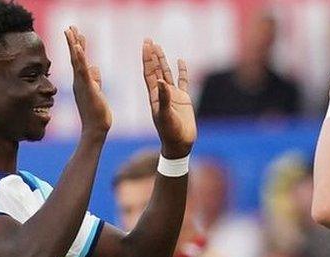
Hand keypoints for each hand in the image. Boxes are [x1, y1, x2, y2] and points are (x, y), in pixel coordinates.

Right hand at [65, 26, 111, 133]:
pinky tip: (78, 47)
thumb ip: (95, 79)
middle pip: (74, 57)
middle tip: (70, 27)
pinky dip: (80, 58)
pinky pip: (82, 70)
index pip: (79, 60)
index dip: (77, 46)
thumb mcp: (97, 92)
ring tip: (71, 31)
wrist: (96, 130)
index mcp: (82, 81)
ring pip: (76, 61)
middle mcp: (79, 81)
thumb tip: (95, 67)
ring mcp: (81, 84)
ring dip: (74, 45)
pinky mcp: (87, 88)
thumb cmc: (97, 114)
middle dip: (72, 41)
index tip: (76, 33)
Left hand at [142, 39, 195, 158]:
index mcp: (154, 95)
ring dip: (163, 60)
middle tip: (149, 40)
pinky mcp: (184, 99)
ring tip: (159, 47)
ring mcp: (173, 95)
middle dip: (152, 55)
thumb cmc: (169, 132)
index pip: (149, 72)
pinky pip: (183, 81)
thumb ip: (164, 98)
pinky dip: (182, 71)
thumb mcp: (165, 115)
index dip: (147, 58)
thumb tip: (161, 80)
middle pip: (155, 69)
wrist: (180, 144)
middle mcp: (162, 92)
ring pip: (167, 73)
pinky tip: (181, 61)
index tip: (146, 45)